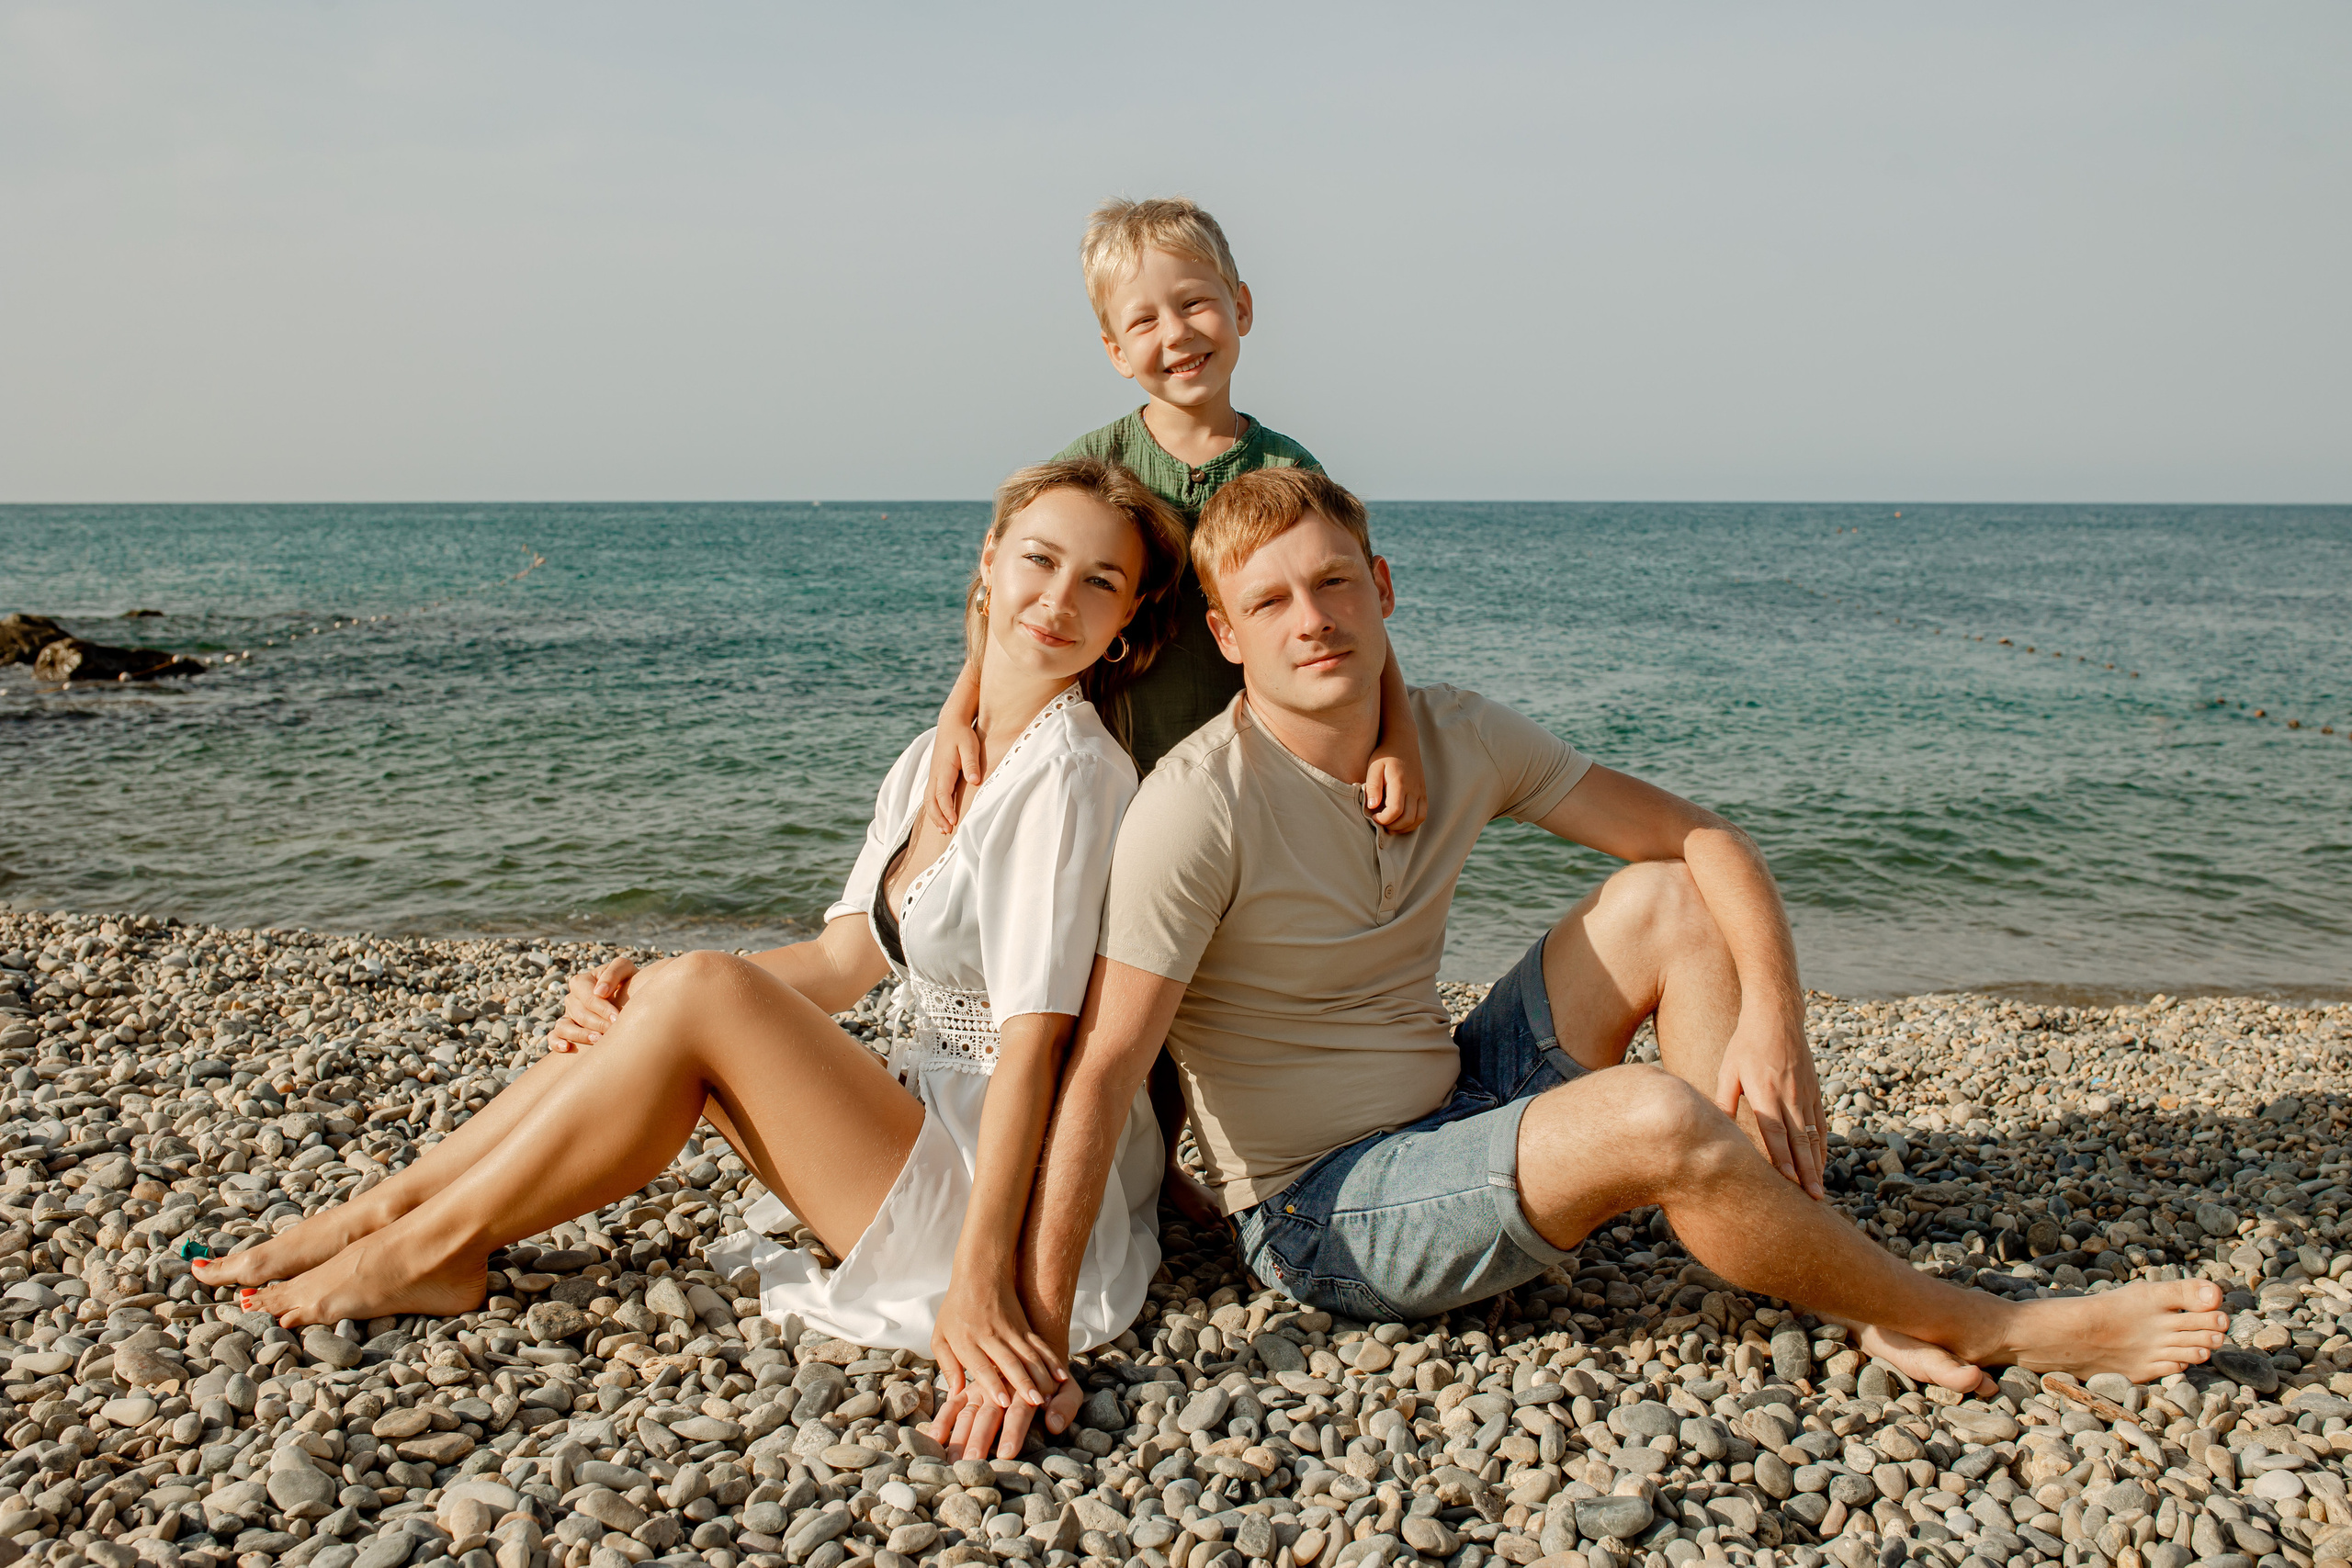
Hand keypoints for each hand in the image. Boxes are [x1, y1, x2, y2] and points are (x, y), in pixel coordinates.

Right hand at [548, 956, 635, 1052]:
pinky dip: (555, 1042)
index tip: (617, 1018)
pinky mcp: (565, 1030)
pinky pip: (553, 1037)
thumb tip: (599, 992)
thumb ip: (613, 973)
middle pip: (580, 1014)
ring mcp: (567, 1015)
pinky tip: (566, 1047)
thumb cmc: (628, 981)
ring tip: (598, 1039)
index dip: (602, 1009)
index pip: (588, 998)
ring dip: (580, 1035)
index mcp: (581, 982)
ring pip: (564, 1027)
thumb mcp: (624, 969)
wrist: (630, 997)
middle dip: (598, 1024)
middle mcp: (572, 998)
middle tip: (613, 1030)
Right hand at [924, 724, 981, 835]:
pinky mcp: (935, 775)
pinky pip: (930, 795)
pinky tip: (941, 816)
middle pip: (931, 801)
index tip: (953, 821)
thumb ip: (971, 764)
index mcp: (943, 768)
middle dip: (938, 817)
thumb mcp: (970, 746)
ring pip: (928, 799)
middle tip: (947, 831)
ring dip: (934, 815)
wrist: (951, 723)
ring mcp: (933, 774)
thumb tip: (974, 781)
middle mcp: (935, 774)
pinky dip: (933, 808)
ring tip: (943, 829)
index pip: (942, 794)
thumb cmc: (962, 735)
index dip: (946, 809)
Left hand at [928, 1278, 1067, 1460]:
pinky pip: (1040, 1346)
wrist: (980, 1273)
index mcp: (966, 1341)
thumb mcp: (941, 1337)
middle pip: (1008, 1361)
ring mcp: (1010, 1330)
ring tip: (1048, 1394)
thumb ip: (947, 1366)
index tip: (1004, 1403)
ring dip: (1040, 1376)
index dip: (993, 1384)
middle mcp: (990, 1336)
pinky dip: (1051, 1362)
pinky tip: (1060, 1376)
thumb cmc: (955, 1309)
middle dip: (1022, 1384)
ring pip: (1028, 1355)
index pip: (981, 1365)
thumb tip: (954, 1395)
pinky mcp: (1024, 1327)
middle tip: (1033, 1402)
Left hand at [1363, 754, 1427, 832]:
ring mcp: (1420, 791)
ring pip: (1419, 819)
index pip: (1395, 810)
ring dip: (1404, 827)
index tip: (1373, 817)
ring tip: (1390, 825)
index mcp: (1400, 783)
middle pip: (1408, 818)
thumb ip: (1373, 787)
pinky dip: (1412, 822)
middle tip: (1380, 823)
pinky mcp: (1423, 793)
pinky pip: (1423, 813)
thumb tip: (1372, 806)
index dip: (1383, 819)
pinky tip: (1400, 820)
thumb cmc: (1385, 755)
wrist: (1403, 742)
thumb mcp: (1374, 767)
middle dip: (1392, 826)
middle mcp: (1414, 789)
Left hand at [1713, 1011, 1826, 1198]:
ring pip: (1814, 1135)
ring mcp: (1806, 1093)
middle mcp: (1790, 1095)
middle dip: (1807, 1171)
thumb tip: (1717, 1130)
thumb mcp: (1728, 1070)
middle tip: (1812, 1199)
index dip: (1783, 1158)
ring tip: (1818, 1190)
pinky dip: (1822, 1145)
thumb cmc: (1745, 1044)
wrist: (1777, 1017)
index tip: (1790, 1181)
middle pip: (1799, 1140)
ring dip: (1817, 1164)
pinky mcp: (1814, 1090)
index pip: (1776, 1131)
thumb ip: (1724, 1101)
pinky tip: (1821, 1163)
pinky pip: (1821, 1123)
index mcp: (1765, 1091)